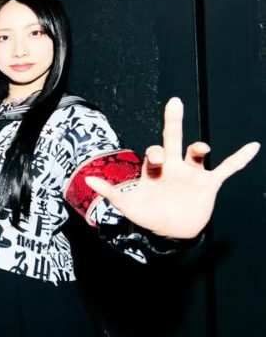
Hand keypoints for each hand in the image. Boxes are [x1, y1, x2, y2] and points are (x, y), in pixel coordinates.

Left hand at [85, 98, 259, 238]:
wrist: (172, 232)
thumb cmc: (149, 215)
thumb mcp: (128, 205)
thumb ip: (110, 192)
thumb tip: (87, 179)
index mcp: (154, 169)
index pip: (153, 153)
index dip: (154, 154)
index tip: (155, 160)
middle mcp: (173, 166)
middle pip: (173, 138)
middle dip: (173, 121)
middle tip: (174, 103)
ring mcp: (191, 174)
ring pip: (196, 153)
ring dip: (198, 148)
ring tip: (200, 147)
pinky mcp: (209, 184)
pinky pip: (227, 168)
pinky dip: (239, 158)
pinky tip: (252, 147)